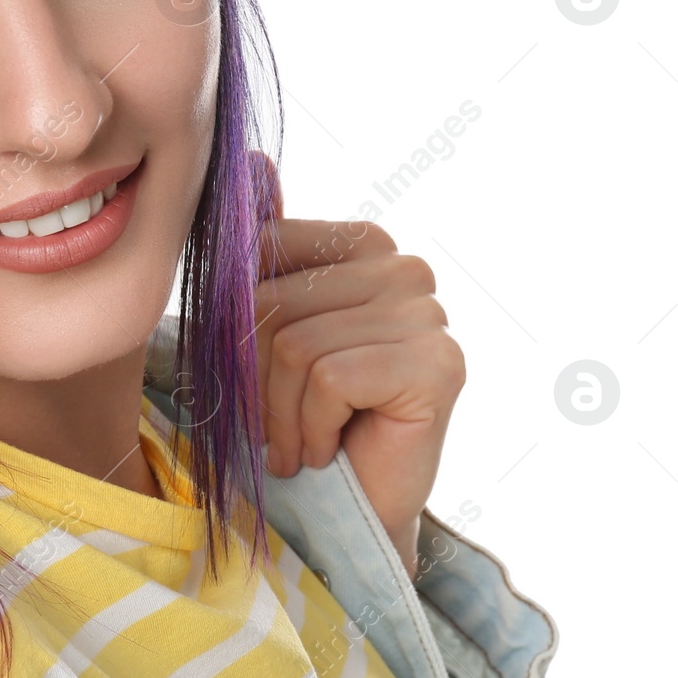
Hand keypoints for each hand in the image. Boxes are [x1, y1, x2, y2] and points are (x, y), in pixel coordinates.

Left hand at [250, 154, 465, 578]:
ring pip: (293, 345)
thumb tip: (253, 161)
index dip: (238, 324)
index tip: (259, 372)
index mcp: (364, 245)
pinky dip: (310, 426)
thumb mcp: (261, 330)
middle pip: (272, 301)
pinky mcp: (439, 366)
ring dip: (281, 413)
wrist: (341, 515)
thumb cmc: (297, 419)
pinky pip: (327, 378)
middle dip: (255, 378)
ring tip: (305, 440)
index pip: (263, 252)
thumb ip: (261, 250)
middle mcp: (406, 270)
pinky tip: (332, 448)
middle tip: (280, 421)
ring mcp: (429, 316)